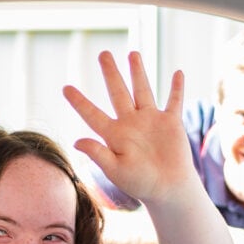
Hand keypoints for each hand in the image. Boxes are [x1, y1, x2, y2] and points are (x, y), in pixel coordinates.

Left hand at [63, 51, 196, 205]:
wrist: (168, 190)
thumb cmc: (140, 183)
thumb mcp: (115, 170)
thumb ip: (98, 154)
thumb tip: (77, 142)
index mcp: (114, 135)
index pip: (92, 114)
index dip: (79, 102)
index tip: (65, 88)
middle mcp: (131, 123)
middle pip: (118, 92)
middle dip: (111, 73)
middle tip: (103, 54)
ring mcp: (151, 121)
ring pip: (143, 90)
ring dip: (138, 72)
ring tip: (133, 53)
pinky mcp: (171, 123)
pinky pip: (174, 101)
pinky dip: (177, 88)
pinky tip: (178, 73)